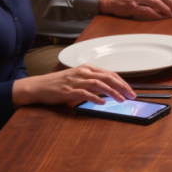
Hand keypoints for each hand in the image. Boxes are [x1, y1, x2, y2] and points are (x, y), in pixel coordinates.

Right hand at [13, 65, 135, 106]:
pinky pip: (85, 93)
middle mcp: (84, 72)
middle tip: (132, 95)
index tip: (130, 90)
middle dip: (122, 86)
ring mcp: (76, 81)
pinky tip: (103, 103)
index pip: (110, 73)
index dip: (122, 82)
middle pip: (108, 77)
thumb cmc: (60, 83)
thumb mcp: (79, 78)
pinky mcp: (69, 90)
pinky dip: (95, 97)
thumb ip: (93, 81)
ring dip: (112, 92)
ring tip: (121, 99)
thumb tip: (109, 89)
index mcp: (88, 68)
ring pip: (99, 84)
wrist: (40, 86)